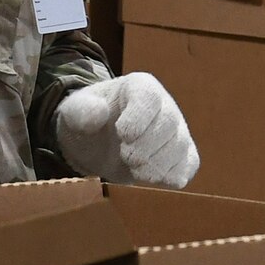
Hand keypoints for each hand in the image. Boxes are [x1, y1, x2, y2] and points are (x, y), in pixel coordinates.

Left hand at [56, 73, 199, 188]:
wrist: (97, 141)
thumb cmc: (89, 120)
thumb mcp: (75, 112)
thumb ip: (82, 111)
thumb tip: (97, 113)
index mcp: (140, 87)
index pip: (150, 97)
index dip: (138, 118)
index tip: (122, 134)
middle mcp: (164, 105)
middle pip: (169, 123)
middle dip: (147, 146)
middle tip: (126, 157)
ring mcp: (176, 130)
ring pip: (180, 146)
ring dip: (158, 165)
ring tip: (135, 169)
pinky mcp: (181, 154)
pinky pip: (189, 163)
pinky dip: (174, 175)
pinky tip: (153, 178)